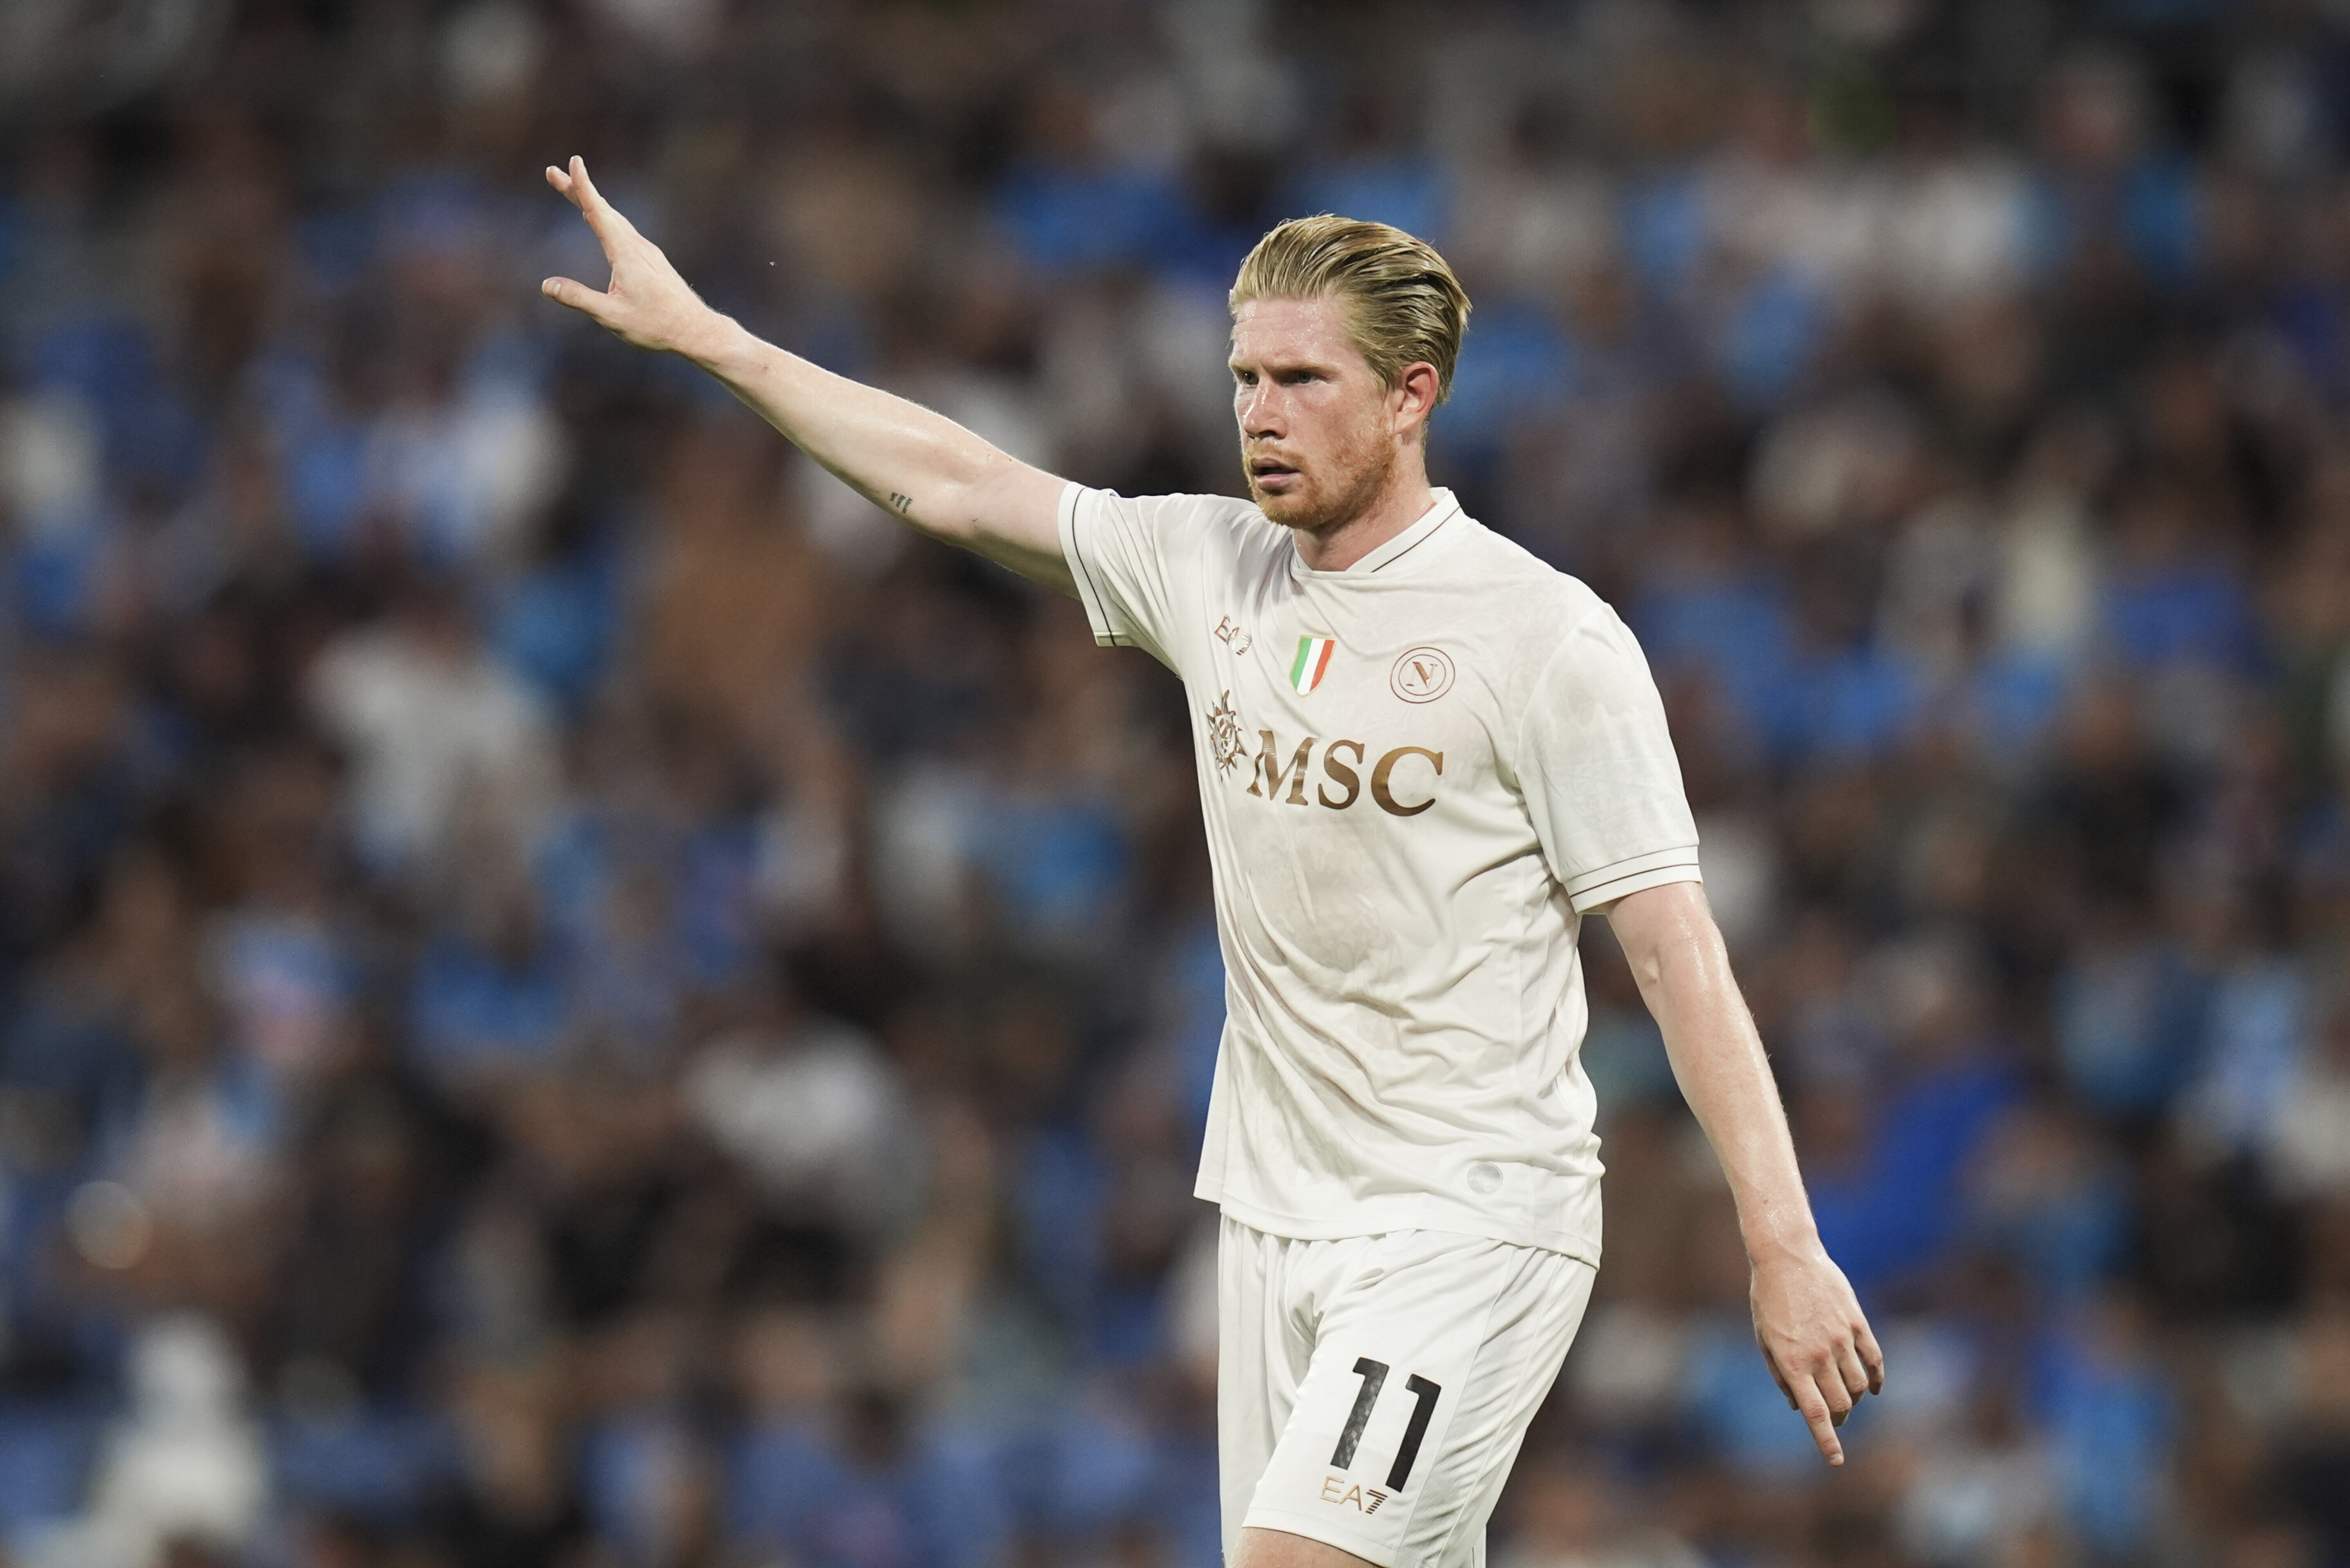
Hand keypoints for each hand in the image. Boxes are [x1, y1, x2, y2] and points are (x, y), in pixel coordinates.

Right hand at [540, 157, 717, 356]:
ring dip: (591, 203)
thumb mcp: (611, 316)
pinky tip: (601, 221)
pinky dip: (606, 218)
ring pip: (615, 219)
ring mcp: (647, 252)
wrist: (696, 331)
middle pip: (603, 210)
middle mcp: (637, 246)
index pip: (598, 212)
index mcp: (625, 253)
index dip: (583, 186)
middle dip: (577, 189)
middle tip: (552, 173)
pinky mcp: (652, 261)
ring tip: (571, 191)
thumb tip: (547, 285)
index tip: (573, 161)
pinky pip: (624, 231)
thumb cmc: (656, 325)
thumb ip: (578, 299)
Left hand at [1749, 1243, 1883, 1466]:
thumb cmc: (1769, 1300)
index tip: (1836, 1461)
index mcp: (1792, 1361)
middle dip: (1840, 1418)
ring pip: (1859, 1386)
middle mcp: (1818, 1354)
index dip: (1826, 1440)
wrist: (1787, 1257)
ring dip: (1855, 1398)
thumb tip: (1799, 1406)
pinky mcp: (1856, 1323)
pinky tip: (1874, 1387)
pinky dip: (1877, 1378)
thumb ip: (1781, 1375)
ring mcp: (1840, 1338)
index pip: (1814, 1412)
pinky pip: (1874, 1360)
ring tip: (1847, 1396)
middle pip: (1840, 1403)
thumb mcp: (1764, 1339)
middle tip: (1835, 1419)